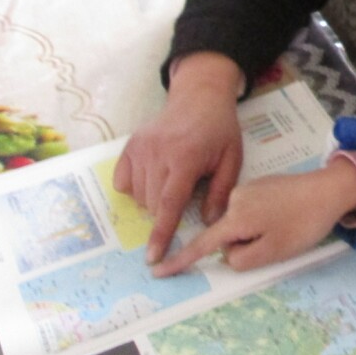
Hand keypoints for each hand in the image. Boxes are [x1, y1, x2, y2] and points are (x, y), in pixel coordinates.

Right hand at [113, 52, 244, 264]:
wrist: (201, 97)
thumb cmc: (220, 130)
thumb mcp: (232, 159)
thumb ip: (220, 192)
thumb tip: (208, 223)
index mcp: (185, 157)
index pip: (169, 204)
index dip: (161, 234)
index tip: (153, 257)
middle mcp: (158, 153)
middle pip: (153, 204)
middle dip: (167, 212)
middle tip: (185, 192)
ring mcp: (141, 147)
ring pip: (138, 196)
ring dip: (153, 200)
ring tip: (174, 180)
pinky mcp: (130, 145)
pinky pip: (123, 181)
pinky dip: (136, 187)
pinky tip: (154, 176)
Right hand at [151, 157, 355, 276]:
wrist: (330, 188)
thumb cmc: (302, 223)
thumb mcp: (271, 251)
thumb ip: (241, 258)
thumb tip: (228, 254)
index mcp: (235, 217)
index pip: (201, 243)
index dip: (181, 259)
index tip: (157, 270)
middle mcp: (235, 199)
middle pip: (225, 234)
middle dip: (243, 244)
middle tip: (277, 238)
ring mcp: (247, 188)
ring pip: (239, 223)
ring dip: (254, 232)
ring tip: (285, 225)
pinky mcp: (260, 184)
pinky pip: (249, 211)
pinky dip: (260, 220)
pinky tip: (284, 214)